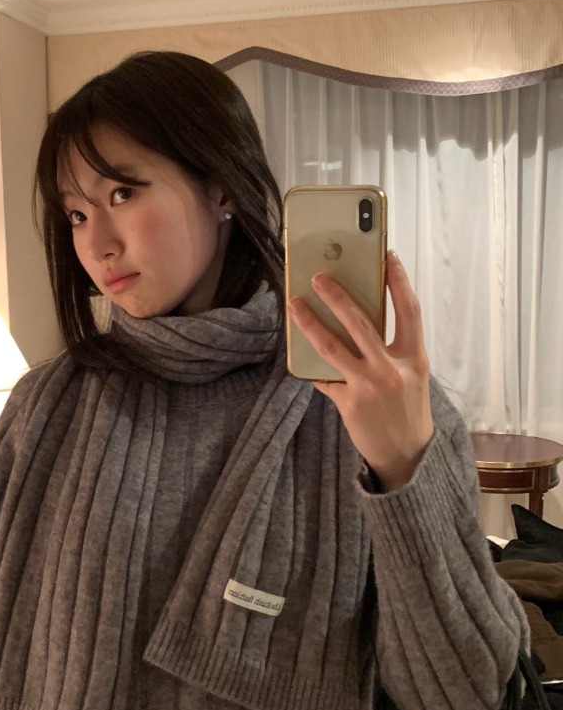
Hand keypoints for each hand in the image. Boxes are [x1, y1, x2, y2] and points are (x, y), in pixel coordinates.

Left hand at [287, 251, 433, 490]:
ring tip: (295, 305)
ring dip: (310, 323)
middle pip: (362, 323)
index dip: (399, 281)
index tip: (388, 255)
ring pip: (333, 346)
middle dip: (338, 297)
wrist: (407, 454)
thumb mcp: (411, 375)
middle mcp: (393, 369)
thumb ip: (391, 350)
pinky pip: (325, 378)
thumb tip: (357, 320)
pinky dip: (313, 368)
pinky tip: (300, 358)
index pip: (409, 310)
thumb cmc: (407, 409)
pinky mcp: (350, 403)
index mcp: (414, 358)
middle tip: (319, 277)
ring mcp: (370, 387)